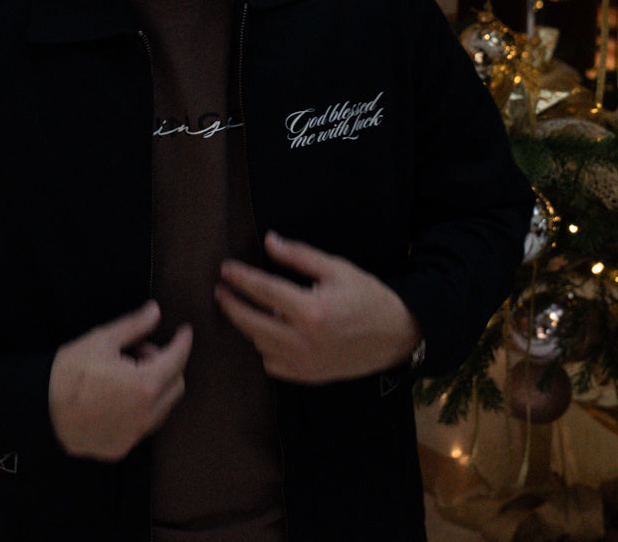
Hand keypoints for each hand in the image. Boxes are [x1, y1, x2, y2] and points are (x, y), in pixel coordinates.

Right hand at [48, 300, 192, 460]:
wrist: (39, 410)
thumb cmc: (68, 373)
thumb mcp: (101, 340)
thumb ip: (134, 326)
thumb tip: (155, 312)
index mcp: (144, 385)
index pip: (177, 360)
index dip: (183, 342)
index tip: (184, 332)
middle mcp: (145, 415)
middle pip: (176, 386)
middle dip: (165, 365)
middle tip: (139, 352)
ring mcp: (134, 435)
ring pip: (162, 408)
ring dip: (155, 388)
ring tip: (125, 374)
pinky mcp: (121, 448)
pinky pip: (143, 425)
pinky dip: (141, 408)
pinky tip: (118, 396)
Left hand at [215, 231, 420, 383]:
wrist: (397, 335)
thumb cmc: (368, 297)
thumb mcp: (337, 269)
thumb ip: (300, 256)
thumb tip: (270, 241)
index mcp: (311, 310)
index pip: (263, 291)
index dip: (241, 278)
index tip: (225, 270)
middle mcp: (304, 340)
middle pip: (251, 323)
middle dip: (231, 305)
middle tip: (221, 291)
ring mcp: (305, 363)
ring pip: (259, 344)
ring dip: (249, 326)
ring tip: (248, 308)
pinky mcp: (309, 376)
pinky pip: (272, 364)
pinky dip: (266, 349)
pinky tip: (269, 333)